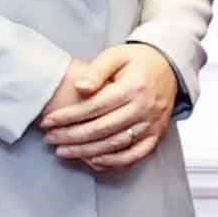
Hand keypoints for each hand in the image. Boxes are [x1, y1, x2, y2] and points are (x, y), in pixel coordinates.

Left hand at [40, 43, 178, 171]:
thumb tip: (80, 88)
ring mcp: (152, 123)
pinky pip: (136, 154)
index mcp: (134, 86)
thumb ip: (96, 70)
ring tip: (63, 151)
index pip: (95, 106)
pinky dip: (115, 161)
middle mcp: (145, 107)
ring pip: (115, 144)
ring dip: (86, 151)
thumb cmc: (138, 61)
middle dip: (71, 137)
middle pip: (102, 129)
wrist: (169, 67)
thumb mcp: (116, 55)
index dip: (68, 116)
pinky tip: (94, 161)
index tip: (48, 122)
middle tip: (50, 139)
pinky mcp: (157, 134)